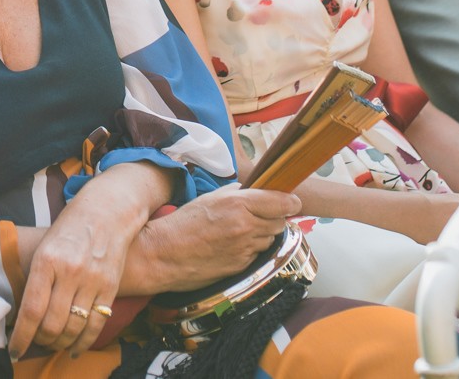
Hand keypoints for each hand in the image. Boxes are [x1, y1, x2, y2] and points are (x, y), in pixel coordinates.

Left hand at [7, 163, 162, 359]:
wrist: (107, 211)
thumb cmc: (69, 228)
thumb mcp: (45, 246)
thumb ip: (36, 278)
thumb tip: (22, 314)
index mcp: (47, 260)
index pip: (31, 310)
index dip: (21, 336)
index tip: (13, 350)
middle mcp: (70, 272)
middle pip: (52, 325)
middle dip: (40, 341)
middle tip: (34, 343)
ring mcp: (92, 280)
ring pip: (73, 328)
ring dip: (60, 344)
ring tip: (52, 344)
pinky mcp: (110, 287)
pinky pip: (96, 325)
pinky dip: (83, 342)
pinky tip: (74, 349)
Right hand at [126, 187, 301, 294]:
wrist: (165, 254)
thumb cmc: (183, 224)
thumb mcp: (210, 198)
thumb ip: (237, 193)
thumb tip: (254, 192)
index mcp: (239, 204)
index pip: (281, 203)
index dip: (290, 202)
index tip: (292, 202)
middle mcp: (246, 226)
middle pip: (280, 222)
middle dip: (274, 217)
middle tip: (260, 215)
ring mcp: (245, 248)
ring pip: (269, 239)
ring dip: (263, 234)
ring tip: (241, 231)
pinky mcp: (242, 266)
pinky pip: (257, 253)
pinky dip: (251, 248)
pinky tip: (233, 245)